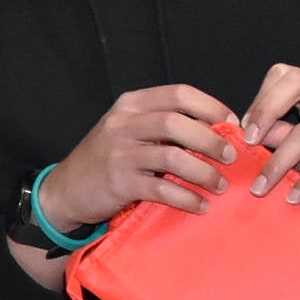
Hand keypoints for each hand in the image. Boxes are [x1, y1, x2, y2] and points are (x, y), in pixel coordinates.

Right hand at [40, 83, 239, 226]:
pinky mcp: (119, 183)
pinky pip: (162, 189)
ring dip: (204, 173)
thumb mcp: (129, 131)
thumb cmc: (106, 159)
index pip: (180, 94)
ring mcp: (119, 153)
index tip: (233, 125)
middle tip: (231, 157)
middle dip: (211, 140)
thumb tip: (217, 131)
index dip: (212, 107)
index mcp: (131, 104)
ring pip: (173, 157)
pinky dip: (187, 198)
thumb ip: (162, 125)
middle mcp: (123, 124)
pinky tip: (200, 205)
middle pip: (178, 123)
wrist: (66, 190)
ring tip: (219, 186)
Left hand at [241, 65, 299, 208]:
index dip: (260, 100)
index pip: (283, 75)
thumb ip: (280, 136)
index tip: (245, 131)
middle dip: (265, 112)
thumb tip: (246, 133)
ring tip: (262, 188)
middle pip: (295, 84)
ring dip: (279, 163)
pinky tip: (294, 196)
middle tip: (249, 143)